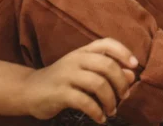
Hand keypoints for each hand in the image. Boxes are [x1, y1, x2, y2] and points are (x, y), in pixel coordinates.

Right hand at [21, 38, 137, 122]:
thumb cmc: (63, 80)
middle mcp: (75, 59)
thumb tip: (131, 76)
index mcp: (83, 51)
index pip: (107, 43)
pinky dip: (96, 111)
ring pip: (98, 84)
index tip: (134, 66)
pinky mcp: (59, 93)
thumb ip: (107, 71)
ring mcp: (66, 75)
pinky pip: (85, 101)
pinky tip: (100, 118)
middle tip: (124, 96)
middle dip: (121, 83)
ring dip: (110, 100)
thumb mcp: (84, 71)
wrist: (28, 90)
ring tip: (112, 111)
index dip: (124, 52)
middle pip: (107, 66)